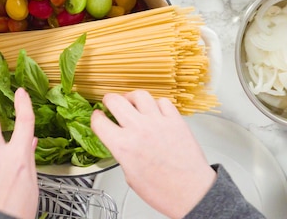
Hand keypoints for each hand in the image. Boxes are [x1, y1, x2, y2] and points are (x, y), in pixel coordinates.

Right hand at [91, 90, 215, 218]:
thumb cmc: (163, 190)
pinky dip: (156, 104)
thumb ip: (122, 154)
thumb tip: (119, 143)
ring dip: (132, 97)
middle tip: (110, 103)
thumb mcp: (130, 176)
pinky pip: (163, 101)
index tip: (98, 116)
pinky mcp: (175, 121)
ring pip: (140, 95)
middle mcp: (139, 129)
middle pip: (115, 100)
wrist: (190, 192)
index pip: (99, 121)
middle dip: (109, 100)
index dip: (95, 117)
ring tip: (132, 102)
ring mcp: (158, 122)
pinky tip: (154, 110)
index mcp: (123, 146)